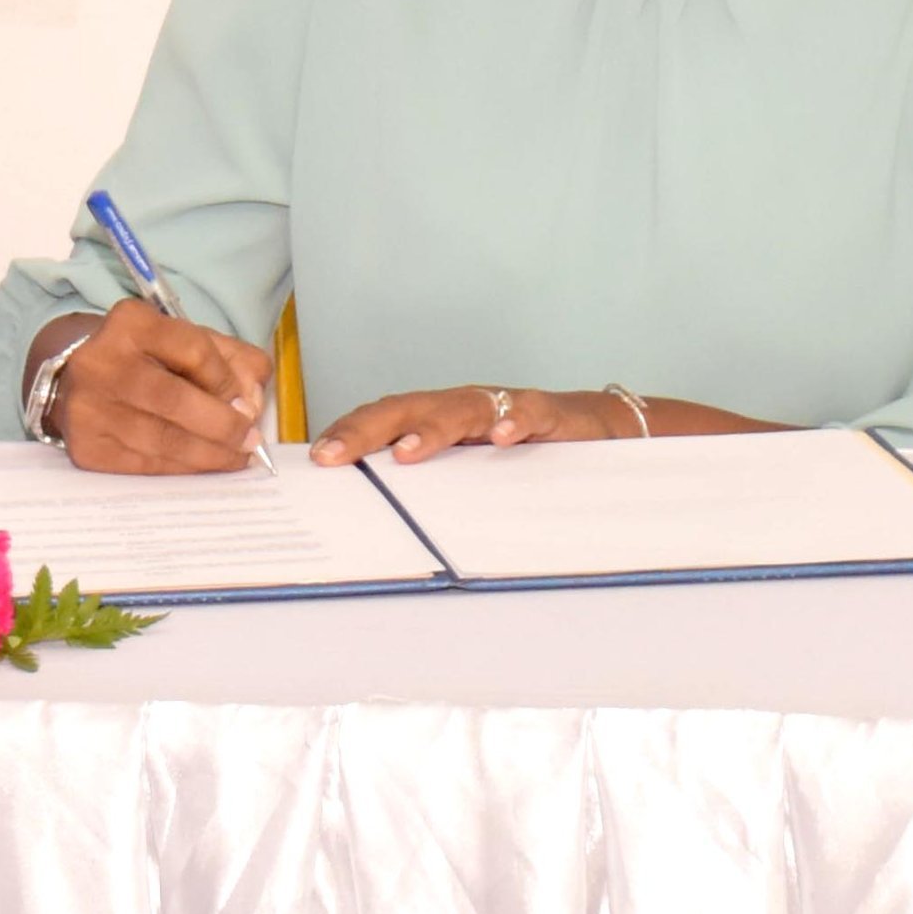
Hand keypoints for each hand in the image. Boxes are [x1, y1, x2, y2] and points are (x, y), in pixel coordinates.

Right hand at [47, 301, 273, 473]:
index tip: (248, 405)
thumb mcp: (185, 341)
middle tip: (250, 441)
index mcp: (131, 323)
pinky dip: (181, 469)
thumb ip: (231, 361)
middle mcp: (101, 362)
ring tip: (235, 457)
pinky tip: (201, 465)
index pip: (194, 352)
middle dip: (223, 426)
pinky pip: (146, 465)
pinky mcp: (86, 447)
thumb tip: (252, 403)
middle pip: (176, 400)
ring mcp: (88, 408)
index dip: (229, 383)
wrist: (75, 382)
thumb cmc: (144, 360)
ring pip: (163, 440)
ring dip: (209, 454)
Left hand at [314, 382, 633, 464]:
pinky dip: (515, 423)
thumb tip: (375, 508)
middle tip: (334, 455)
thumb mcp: (469, 464)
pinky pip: (529, 414)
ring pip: (460, 409)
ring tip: (405, 454)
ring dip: (430, 429)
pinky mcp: (548, 413)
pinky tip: (502, 439)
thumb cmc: (520, 446)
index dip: (349, 432)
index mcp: (438, 418)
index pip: (384, 417)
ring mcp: (503, 406)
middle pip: (407, 408)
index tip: (316, 458)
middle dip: (367, 430)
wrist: (595, 425)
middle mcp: (463, 406)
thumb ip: (430, 478)